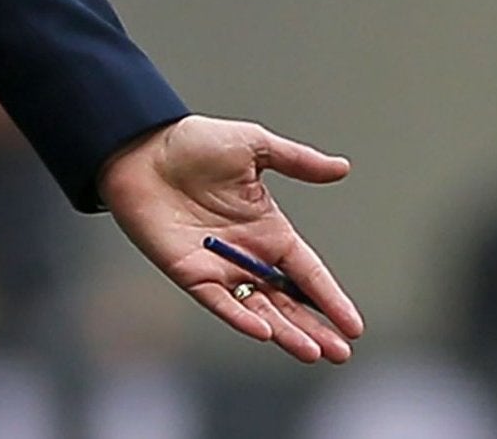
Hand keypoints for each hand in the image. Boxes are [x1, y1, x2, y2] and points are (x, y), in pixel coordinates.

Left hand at [99, 114, 364, 363]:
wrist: (141, 147)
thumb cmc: (194, 143)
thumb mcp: (253, 146)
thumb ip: (297, 161)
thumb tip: (342, 167)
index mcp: (269, 231)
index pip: (308, 273)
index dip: (331, 299)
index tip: (355, 327)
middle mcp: (249, 256)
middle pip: (289, 301)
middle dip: (315, 328)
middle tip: (341, 354)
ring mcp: (220, 267)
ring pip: (259, 309)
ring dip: (285, 332)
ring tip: (312, 352)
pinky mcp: (190, 272)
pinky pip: (219, 301)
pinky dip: (239, 316)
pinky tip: (263, 331)